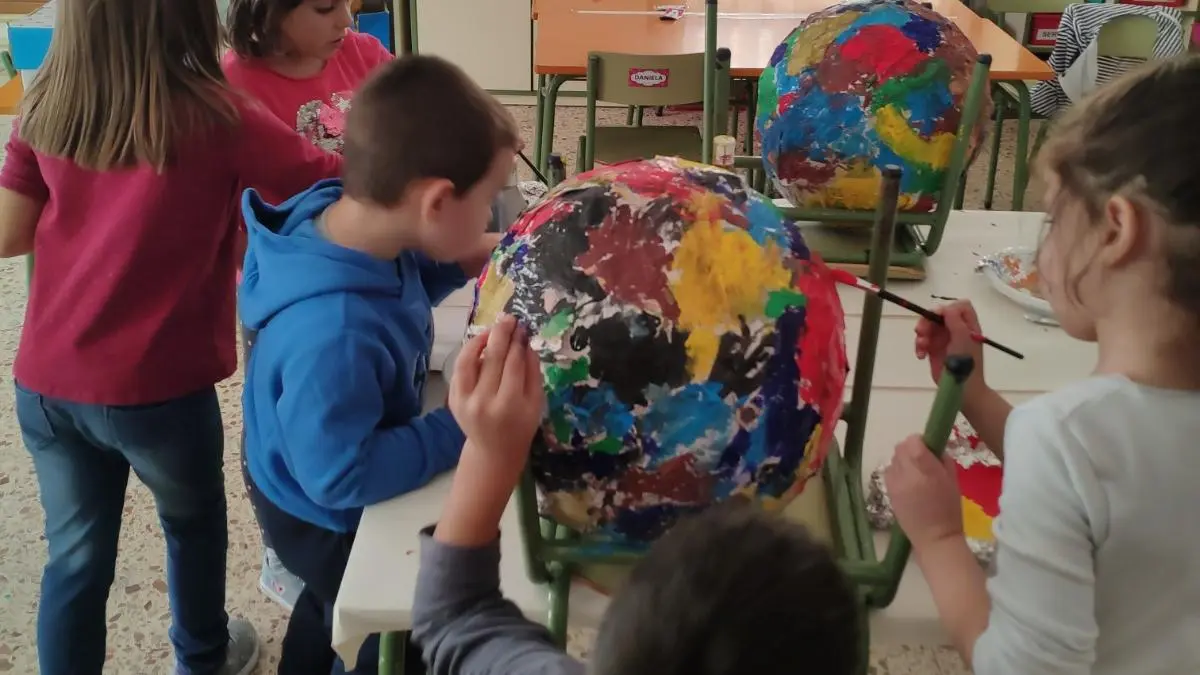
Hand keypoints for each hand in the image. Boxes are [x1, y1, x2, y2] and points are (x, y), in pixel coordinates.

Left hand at [449, 315, 544, 476]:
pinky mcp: (453, 400)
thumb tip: (525, 342)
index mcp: (509, 404)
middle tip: (508, 318)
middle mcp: (484, 402)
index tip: (522, 327)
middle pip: (493, 358)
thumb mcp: (536, 402)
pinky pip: (459, 369)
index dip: (518, 342)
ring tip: (492, 330)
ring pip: (469, 360)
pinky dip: (469, 354)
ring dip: (480, 339)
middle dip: (501, 334)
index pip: (513, 364)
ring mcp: (464, 401)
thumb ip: (532, 372)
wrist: (494, 450)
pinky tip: (480, 346)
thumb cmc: (521, 426)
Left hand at [884, 434, 963, 548]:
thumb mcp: (954, 480)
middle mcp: (907, 474)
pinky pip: (889, 471)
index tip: (928, 448)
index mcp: (927, 471)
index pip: (914, 442)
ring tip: (914, 473)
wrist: (935, 538)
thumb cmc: (950, 509)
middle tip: (922, 460)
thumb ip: (942, 459)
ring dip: (903, 460)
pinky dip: (896, 471)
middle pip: (901, 447)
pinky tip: (907, 482)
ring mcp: (894, 483)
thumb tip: (934, 447)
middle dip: (911, 449)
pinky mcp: (888, 491)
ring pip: (894, 458)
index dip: (921, 441)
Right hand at [915, 300, 985, 394]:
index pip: (958, 307)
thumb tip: (943, 308)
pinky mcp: (934, 349)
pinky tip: (921, 356)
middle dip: (927, 321)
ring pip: (928, 326)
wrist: (962, 388)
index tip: (937, 317)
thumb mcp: (963, 338)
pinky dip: (919, 346)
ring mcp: (944, 339)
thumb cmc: (966, 363)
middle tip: (921, 331)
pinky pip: (922, 340)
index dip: (947, 308)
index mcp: (967, 325)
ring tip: (921, 347)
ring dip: (921, 334)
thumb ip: (954, 320)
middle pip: (938, 314)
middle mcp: (956, 329)